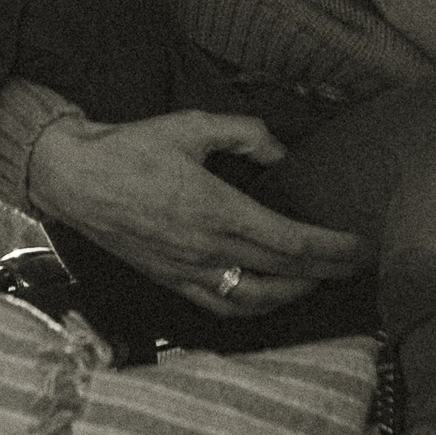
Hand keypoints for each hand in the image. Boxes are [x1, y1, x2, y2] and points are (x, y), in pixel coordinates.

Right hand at [24, 109, 366, 317]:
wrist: (74, 178)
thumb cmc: (130, 149)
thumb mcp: (192, 125)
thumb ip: (246, 134)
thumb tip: (282, 152)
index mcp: (218, 209)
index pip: (292, 241)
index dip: (333, 248)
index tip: (361, 246)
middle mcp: (208, 248)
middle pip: (284, 273)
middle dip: (328, 271)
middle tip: (357, 265)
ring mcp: (188, 271)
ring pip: (256, 299)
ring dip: (294, 294)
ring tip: (318, 280)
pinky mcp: (170, 280)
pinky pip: (221, 307)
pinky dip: (253, 308)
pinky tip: (267, 298)